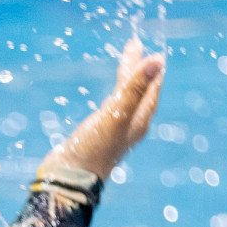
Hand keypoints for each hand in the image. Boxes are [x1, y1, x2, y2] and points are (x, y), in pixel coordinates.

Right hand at [39, 37, 164, 182]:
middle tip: (134, 46)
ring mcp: (114, 133)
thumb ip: (134, 86)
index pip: (151, 89)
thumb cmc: (94, 148)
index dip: (152, 69)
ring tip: (125, 68)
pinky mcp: (98, 137)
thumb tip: (158, 59)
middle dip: (138, 70)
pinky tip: (109, 100)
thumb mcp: (116, 114)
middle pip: (139, 92)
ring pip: (126, 101)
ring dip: (127, 82)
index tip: (153, 50)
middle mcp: (130, 127)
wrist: (68, 179)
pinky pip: (111, 111)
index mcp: (139, 120)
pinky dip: (113, 98)